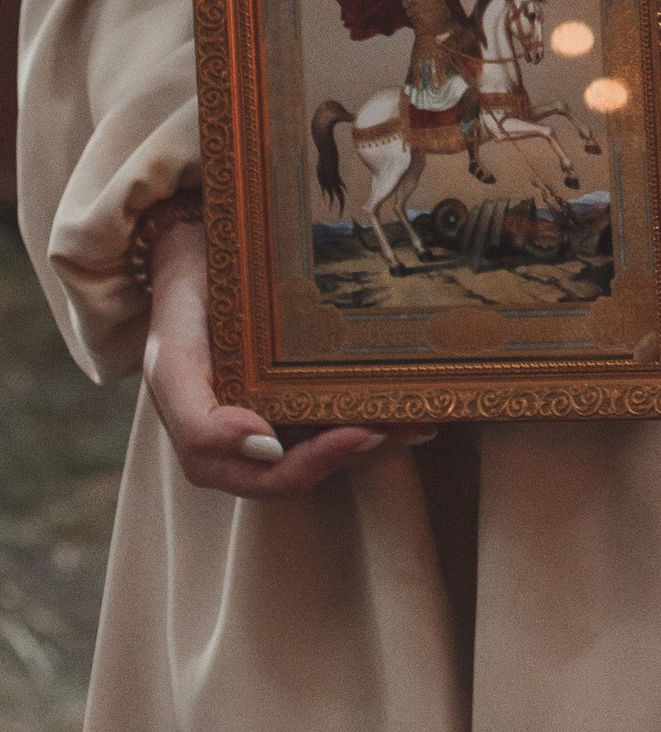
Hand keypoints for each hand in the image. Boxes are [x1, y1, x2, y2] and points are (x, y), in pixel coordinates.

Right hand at [143, 212, 394, 495]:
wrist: (195, 256)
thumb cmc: (181, 313)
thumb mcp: (171, 365)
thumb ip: (200, 422)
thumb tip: (267, 450)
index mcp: (215, 448)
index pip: (271, 476)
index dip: (314, 463)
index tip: (357, 433)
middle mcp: (251, 437)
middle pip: (309, 465)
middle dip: (352, 450)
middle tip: (391, 424)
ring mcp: (279, 412)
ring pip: (330, 441)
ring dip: (374, 436)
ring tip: (416, 418)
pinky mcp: (300, 386)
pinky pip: (337, 408)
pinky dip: (374, 410)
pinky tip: (414, 403)